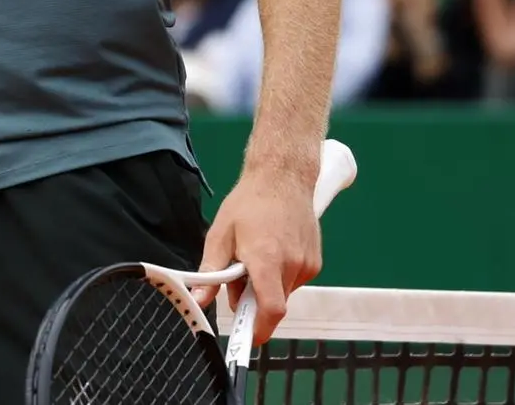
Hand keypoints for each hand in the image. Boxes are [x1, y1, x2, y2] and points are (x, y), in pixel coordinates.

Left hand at [196, 164, 322, 343]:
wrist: (284, 177)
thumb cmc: (249, 203)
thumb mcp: (220, 235)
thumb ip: (211, 272)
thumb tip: (199, 300)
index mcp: (266, 259)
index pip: (271, 309)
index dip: (259, 329)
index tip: (248, 337)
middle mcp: (292, 265)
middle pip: (273, 303)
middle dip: (253, 301)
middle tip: (237, 279)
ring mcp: (307, 265)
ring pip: (283, 292)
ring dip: (266, 286)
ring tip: (254, 256)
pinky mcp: (316, 262)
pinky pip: (294, 281)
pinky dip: (280, 276)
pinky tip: (272, 251)